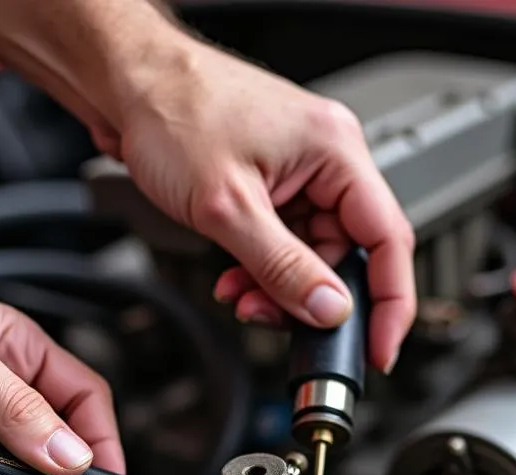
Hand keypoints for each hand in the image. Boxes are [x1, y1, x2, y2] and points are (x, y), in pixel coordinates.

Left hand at [115, 38, 416, 372]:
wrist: (125, 85)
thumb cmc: (172, 111)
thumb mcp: (228, 207)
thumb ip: (283, 267)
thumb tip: (328, 310)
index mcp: (335, 151)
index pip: (387, 240)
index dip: (391, 302)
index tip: (379, 347)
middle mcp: (324, 161)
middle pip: (345, 255)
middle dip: (308, 298)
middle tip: (271, 318)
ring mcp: (297, 174)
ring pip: (309, 257)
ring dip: (276, 288)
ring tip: (239, 295)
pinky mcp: (269, 187)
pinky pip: (282, 245)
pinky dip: (260, 271)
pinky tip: (233, 278)